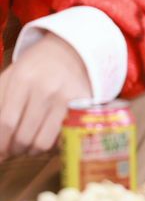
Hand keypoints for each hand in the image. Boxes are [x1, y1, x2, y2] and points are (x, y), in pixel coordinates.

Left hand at [0, 32, 91, 159]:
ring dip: (31, 151)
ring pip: (42, 143)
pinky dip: (52, 145)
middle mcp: (46, 88)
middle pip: (23, 136)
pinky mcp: (82, 105)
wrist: (70, 49)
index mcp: (24, 78)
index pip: (6, 122)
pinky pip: (62, 139)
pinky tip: (46, 136)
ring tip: (28, 145)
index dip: (0, 143)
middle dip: (13, 150)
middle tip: (12, 148)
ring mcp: (66, 97)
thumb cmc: (36, 65)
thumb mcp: (10, 76)